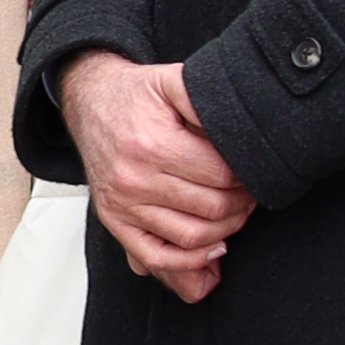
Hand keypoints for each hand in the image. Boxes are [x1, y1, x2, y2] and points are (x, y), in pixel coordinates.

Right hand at [57, 51, 254, 303]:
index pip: (221, 176)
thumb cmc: (134, 95)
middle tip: (250, 193)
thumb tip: (237, 126)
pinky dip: (188, 264)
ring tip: (236, 215)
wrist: (89, 101)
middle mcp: (134, 178)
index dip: (248, 177)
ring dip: (225, 231)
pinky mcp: (113, 220)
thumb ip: (205, 98)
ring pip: (191, 236)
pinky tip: (211, 252)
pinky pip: (155, 257)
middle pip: (211, 208)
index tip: (255, 172)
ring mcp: (122, 204)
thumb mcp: (172, 81)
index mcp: (153, 144)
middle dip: (242, 204)